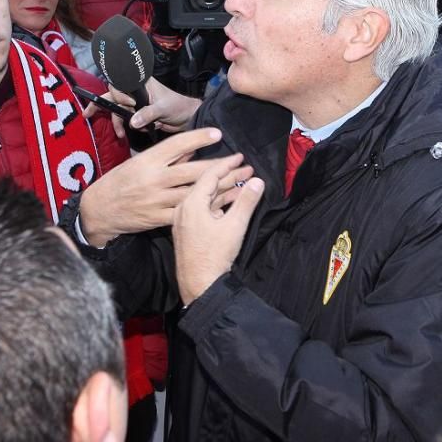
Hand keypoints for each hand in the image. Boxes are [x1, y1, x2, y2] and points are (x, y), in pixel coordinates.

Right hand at [79, 128, 252, 246]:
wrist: (100, 209)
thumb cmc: (120, 181)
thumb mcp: (138, 162)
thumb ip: (165, 157)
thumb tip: (192, 149)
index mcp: (147, 160)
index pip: (177, 145)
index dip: (198, 138)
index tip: (218, 133)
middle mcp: (154, 179)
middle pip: (194, 171)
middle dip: (222, 166)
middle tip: (242, 160)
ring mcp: (157, 200)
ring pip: (196, 193)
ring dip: (222, 187)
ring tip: (242, 181)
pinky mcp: (159, 218)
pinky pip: (189, 212)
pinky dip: (208, 208)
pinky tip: (226, 204)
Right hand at [83, 76, 201, 138]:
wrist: (187, 118)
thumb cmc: (178, 106)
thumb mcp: (163, 108)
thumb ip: (148, 113)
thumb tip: (133, 122)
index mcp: (141, 83)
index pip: (120, 84)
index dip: (118, 95)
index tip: (120, 103)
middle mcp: (135, 91)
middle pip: (112, 95)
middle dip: (101, 105)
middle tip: (88, 114)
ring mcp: (136, 102)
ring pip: (117, 109)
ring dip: (117, 122)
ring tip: (120, 134)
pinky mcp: (137, 113)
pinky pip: (125, 119)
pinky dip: (126, 126)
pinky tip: (134, 132)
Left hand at [173, 156, 264, 305]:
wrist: (199, 285)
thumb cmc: (214, 257)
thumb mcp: (235, 226)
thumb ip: (246, 202)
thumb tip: (257, 181)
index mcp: (191, 204)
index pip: (209, 175)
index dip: (227, 164)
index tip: (241, 156)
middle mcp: (184, 209)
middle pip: (208, 185)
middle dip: (229, 176)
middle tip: (247, 168)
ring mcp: (185, 220)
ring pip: (207, 198)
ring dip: (226, 190)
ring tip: (246, 182)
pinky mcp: (188, 230)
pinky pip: (204, 209)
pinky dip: (219, 204)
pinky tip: (233, 201)